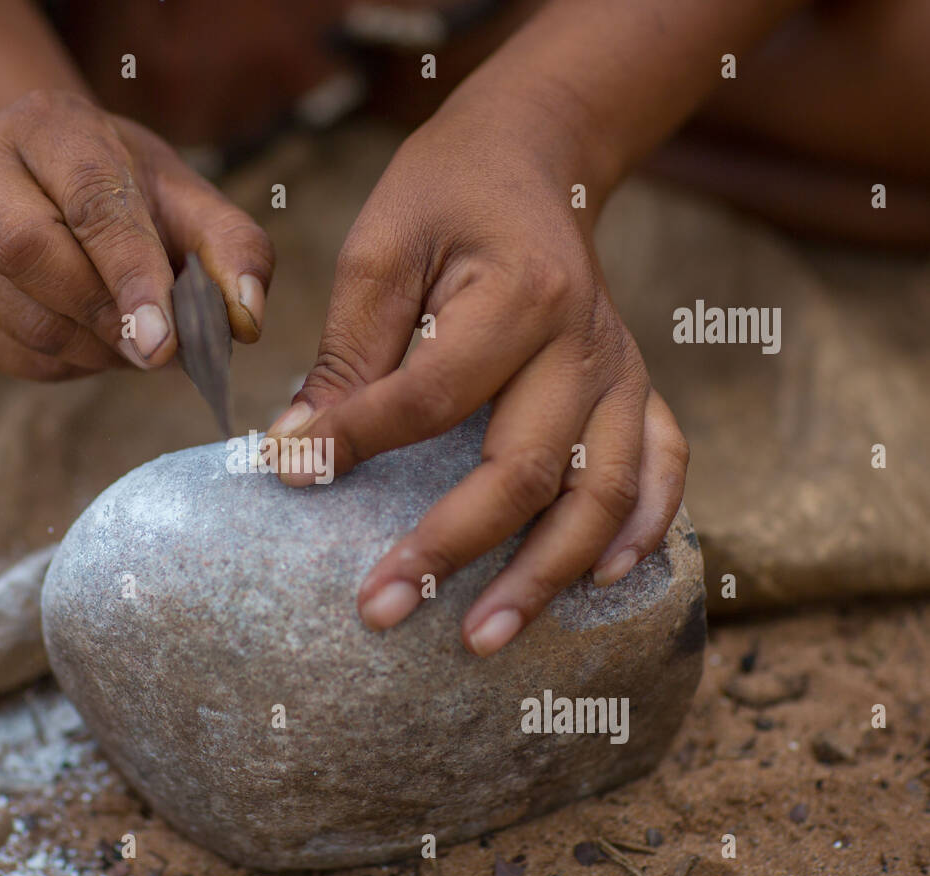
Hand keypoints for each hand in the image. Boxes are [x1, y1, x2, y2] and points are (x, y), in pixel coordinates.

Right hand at [0, 90, 273, 378]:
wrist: (52, 179)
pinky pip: (7, 350)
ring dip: (88, 347)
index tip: (165, 339)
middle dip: (101, 313)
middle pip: (26, 252)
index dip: (129, 274)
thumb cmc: (129, 190)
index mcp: (50, 127)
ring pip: (15, 313)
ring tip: (133, 342)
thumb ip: (233, 249)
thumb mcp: (189, 198)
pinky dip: (65, 365)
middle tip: (154, 349)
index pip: (87, 201)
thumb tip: (247, 318)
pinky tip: (96, 346)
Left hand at [268, 92, 688, 654]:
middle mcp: (586, 343)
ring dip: (546, 576)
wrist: (532, 161)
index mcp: (520, 294)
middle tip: (381, 612)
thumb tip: (296, 450)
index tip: (289, 474)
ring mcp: (623, 373)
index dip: (355, 442)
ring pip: (603, 494)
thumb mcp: (380, 249)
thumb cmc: (446, 198)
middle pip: (527, 470)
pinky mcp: (637, 391)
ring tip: (483, 639)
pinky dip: (644, 529)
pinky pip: (661, 470)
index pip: (431, 396)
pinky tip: (604, 580)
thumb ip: (347, 353)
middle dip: (452, 552)